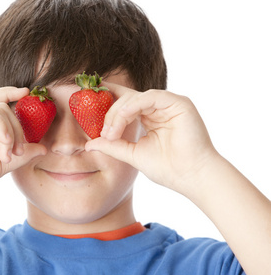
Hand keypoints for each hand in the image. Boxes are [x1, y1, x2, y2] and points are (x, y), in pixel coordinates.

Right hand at [0, 87, 46, 210]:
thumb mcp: (1, 164)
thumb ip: (21, 155)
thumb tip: (43, 148)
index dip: (11, 94)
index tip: (27, 94)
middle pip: (2, 105)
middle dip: (17, 127)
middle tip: (20, 151)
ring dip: (10, 132)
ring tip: (8, 155)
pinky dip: (1, 128)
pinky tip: (3, 146)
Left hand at [85, 83, 217, 194]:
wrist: (191, 177)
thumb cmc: (167, 168)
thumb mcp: (132, 154)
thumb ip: (112, 146)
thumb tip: (88, 144)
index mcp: (148, 117)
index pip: (123, 103)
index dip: (105, 99)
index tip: (83, 99)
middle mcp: (158, 108)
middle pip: (125, 98)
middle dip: (108, 111)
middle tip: (100, 130)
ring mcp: (168, 104)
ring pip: (134, 97)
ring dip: (117, 113)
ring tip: (110, 132)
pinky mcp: (178, 103)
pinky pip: (149, 97)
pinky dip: (132, 106)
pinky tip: (122, 119)